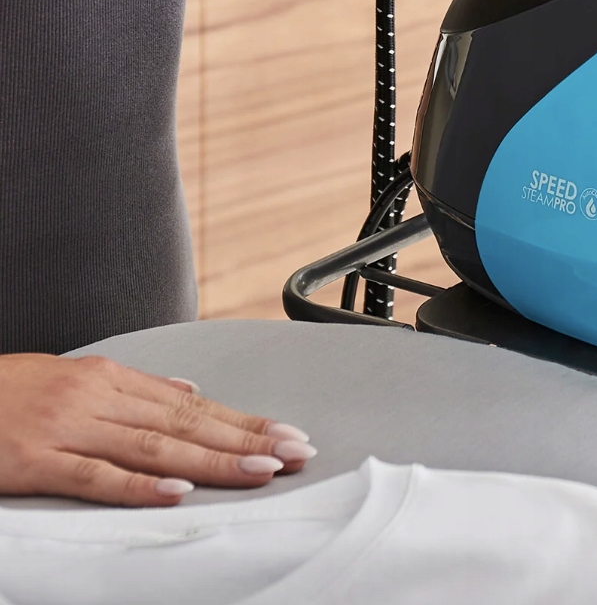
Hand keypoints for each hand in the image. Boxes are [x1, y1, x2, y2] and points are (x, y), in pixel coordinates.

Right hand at [0, 353, 315, 506]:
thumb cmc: (8, 392)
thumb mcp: (76, 378)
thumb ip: (134, 391)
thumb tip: (189, 393)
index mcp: (112, 379)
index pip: (194, 405)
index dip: (243, 421)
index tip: (286, 434)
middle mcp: (99, 398)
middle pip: (186, 423)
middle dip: (246, 438)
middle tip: (294, 451)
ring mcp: (68, 427)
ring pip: (155, 445)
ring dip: (212, 459)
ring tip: (259, 469)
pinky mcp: (35, 459)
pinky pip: (94, 475)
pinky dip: (138, 484)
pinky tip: (176, 491)